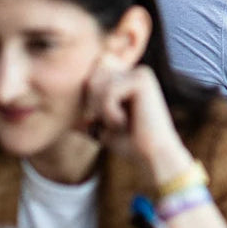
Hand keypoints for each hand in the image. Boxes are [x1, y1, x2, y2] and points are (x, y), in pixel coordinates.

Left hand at [82, 61, 189, 187]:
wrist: (153, 156)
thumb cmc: (128, 142)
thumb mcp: (102, 120)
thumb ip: (91, 101)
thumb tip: (73, 84)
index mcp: (130, 77)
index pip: (93, 77)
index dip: (91, 100)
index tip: (106, 120)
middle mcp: (137, 71)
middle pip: (92, 80)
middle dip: (94, 106)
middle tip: (113, 124)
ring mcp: (141, 73)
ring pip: (98, 86)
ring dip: (102, 113)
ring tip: (120, 124)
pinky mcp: (142, 81)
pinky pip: (109, 94)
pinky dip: (110, 114)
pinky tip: (126, 123)